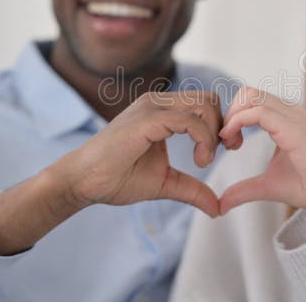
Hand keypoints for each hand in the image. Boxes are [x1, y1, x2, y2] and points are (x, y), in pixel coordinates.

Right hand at [55, 90, 222, 217]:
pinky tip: (198, 161)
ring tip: (203, 160)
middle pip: (209, 99)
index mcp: (161, 110)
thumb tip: (218, 208)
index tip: (221, 152)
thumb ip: (192, 189)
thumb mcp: (165, 183)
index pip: (205, 103)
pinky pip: (189, 120)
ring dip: (213, 133)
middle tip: (216, 155)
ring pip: (204, 104)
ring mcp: (151, 107)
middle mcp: (157, 102)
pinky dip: (203, 139)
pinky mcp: (147, 119)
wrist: (83, 182)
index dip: (219, 126)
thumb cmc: (117, 178)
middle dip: (222, 126)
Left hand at [218, 87, 305, 218]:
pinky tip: (234, 141)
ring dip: (232, 118)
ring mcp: (293, 117)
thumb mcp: (266, 186)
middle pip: (249, 93)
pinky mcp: (294, 129)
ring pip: (251, 97)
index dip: (233, 117)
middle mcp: (290, 111)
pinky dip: (239, 122)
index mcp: (286, 117)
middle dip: (230, 113)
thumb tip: (220, 205)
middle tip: (227, 142)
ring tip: (230, 144)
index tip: (228, 142)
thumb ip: (243, 190)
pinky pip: (259, 112)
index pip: (251, 100)